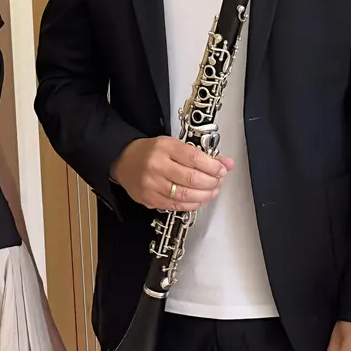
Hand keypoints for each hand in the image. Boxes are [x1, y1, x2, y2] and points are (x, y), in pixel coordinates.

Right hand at [111, 136, 232, 211]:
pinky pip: (175, 206)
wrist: (123, 161)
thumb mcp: (174, 145)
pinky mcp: (149, 199)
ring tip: (212, 191)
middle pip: (191, 178)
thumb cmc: (151, 152)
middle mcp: (157, 166)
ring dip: (204, 195)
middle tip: (218, 181)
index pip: (195, 158)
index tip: (222, 169)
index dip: (213, 166)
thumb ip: (200, 154)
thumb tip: (226, 163)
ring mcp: (152, 184)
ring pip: (185, 195)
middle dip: (211, 182)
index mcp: (165, 147)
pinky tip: (198, 200)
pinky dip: (191, 204)